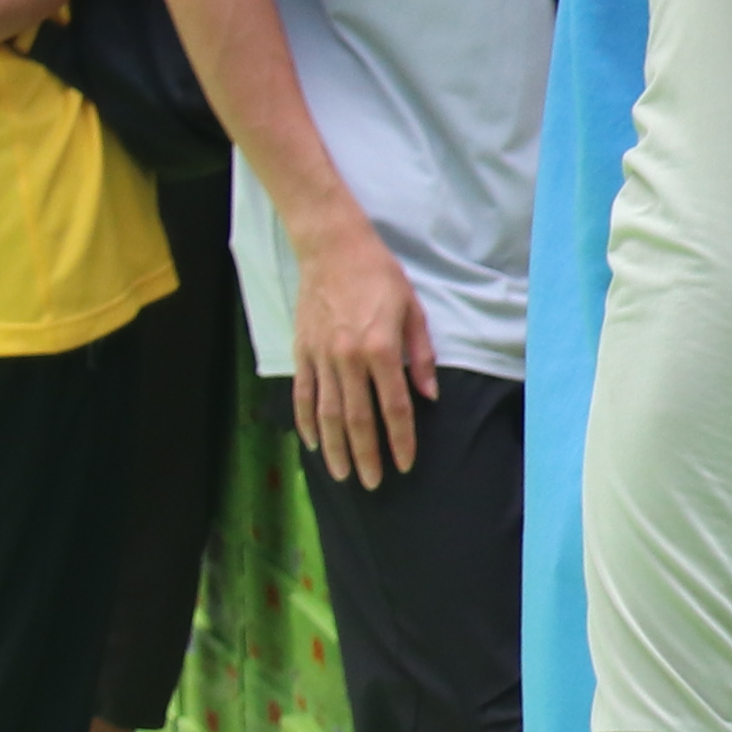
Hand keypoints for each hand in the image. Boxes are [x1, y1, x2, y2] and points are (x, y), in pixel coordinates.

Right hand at [287, 215, 439, 489]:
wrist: (332, 248)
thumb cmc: (379, 276)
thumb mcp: (413, 310)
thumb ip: (421, 356)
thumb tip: (429, 395)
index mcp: (381, 349)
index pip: (395, 407)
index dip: (401, 439)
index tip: (405, 464)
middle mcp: (349, 357)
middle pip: (358, 418)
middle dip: (367, 455)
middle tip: (373, 483)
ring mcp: (321, 356)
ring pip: (327, 413)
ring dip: (335, 448)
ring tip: (343, 474)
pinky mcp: (301, 351)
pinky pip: (304, 394)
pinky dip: (307, 421)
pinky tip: (313, 442)